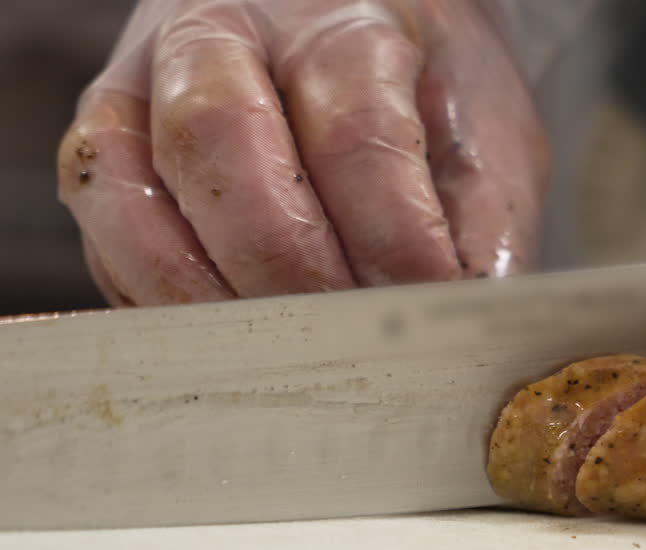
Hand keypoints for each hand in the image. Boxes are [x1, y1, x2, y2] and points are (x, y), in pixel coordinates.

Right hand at [58, 0, 547, 305]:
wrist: (349, 33)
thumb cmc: (422, 95)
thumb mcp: (481, 139)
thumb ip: (481, 228)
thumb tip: (464, 326)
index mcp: (339, 23)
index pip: (357, 130)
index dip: (394, 234)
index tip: (427, 304)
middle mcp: (221, 39)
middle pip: (220, 142)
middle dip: (289, 267)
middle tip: (350, 342)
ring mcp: (143, 94)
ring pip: (132, 199)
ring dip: (210, 302)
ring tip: (289, 358)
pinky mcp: (104, 159)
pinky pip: (109, 246)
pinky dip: (168, 312)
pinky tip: (233, 345)